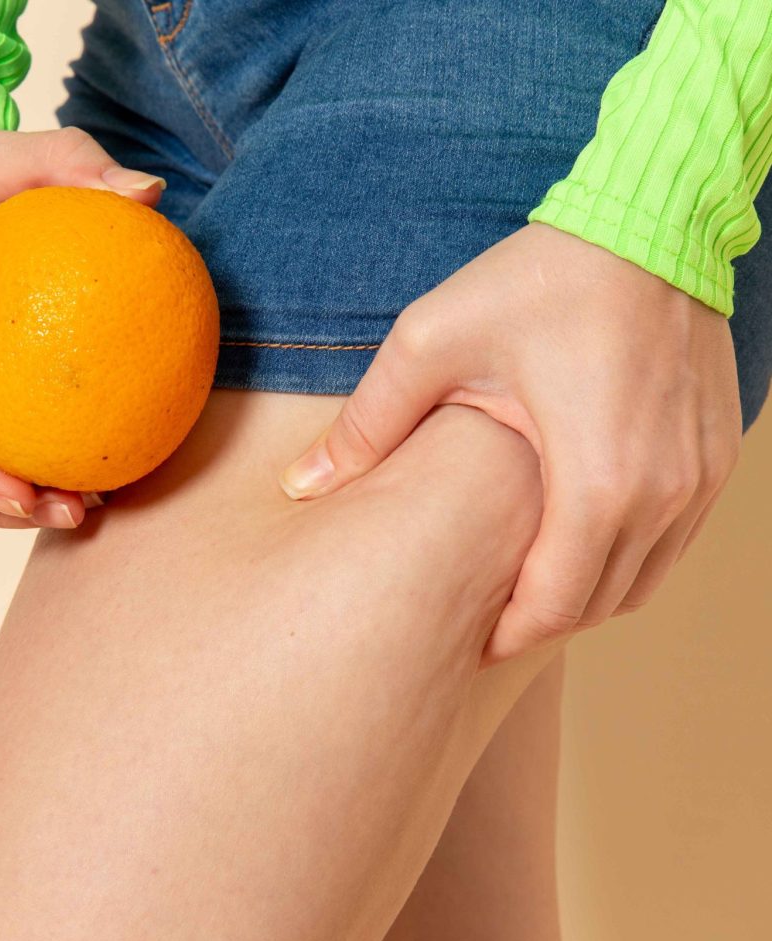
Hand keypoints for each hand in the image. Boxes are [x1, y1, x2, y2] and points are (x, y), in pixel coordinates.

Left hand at [276, 222, 741, 666]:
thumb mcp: (433, 344)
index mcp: (596, 481)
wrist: (651, 223)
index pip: (553, 606)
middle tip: (482, 619)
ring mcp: (699, 479)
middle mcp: (663, 495)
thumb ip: (368, 423)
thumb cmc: (540, 279)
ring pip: (639, 584)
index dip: (505, 637)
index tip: (464, 642)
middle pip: (597, 606)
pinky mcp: (715, 457)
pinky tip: (574, 540)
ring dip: (580, 597)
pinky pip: (671, 543)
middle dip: (536, 623)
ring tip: (523, 585)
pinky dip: (623, 560)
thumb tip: (300, 485)